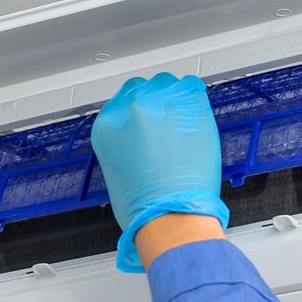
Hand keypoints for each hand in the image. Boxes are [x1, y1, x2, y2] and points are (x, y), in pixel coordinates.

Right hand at [89, 73, 229, 271]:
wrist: (170, 215)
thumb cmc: (144, 207)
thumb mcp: (116, 169)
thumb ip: (124, 142)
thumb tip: (138, 134)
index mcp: (107, 125)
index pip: (120, 102)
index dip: (136, 113)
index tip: (146, 122)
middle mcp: (130, 108)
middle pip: (142, 88)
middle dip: (154, 106)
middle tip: (165, 129)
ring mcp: (161, 103)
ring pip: (168, 85)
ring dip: (175, 102)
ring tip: (182, 130)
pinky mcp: (190, 104)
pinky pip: (192, 87)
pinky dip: (194, 101)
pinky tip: (195, 121)